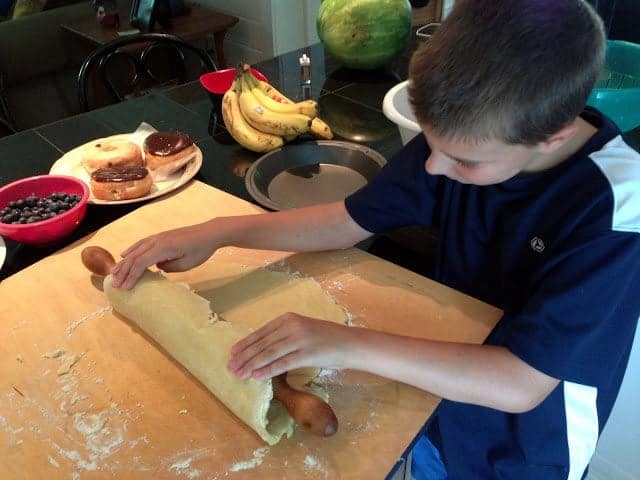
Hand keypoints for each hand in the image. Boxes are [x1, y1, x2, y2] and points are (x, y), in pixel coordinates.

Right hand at [110, 222, 216, 288]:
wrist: (209, 233)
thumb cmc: (200, 250)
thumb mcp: (186, 264)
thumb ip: (169, 267)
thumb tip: (157, 267)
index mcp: (163, 248)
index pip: (141, 263)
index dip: (131, 276)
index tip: (124, 288)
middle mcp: (157, 241)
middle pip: (135, 257)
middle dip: (123, 271)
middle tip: (114, 285)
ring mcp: (158, 237)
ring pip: (136, 249)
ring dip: (124, 261)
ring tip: (114, 273)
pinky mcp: (160, 236)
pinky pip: (141, 243)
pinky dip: (131, 250)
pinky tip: (124, 255)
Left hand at [228, 313, 356, 380]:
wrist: (350, 343)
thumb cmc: (326, 339)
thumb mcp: (302, 330)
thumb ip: (283, 336)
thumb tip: (261, 350)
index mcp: (288, 318)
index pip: (261, 332)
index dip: (245, 344)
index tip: (232, 353)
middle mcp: (291, 325)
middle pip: (262, 343)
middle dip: (244, 356)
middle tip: (231, 367)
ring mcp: (299, 339)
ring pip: (269, 353)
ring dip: (251, 365)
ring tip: (239, 374)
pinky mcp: (307, 353)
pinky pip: (282, 363)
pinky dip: (267, 370)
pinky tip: (256, 377)